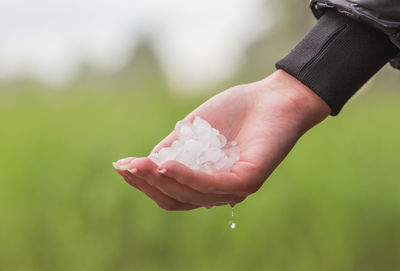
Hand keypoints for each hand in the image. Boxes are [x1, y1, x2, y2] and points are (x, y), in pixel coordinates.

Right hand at [113, 70, 330, 209]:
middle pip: (176, 199)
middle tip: (126, 166)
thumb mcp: (194, 129)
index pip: (170, 192)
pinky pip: (212, 185)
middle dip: (147, 184)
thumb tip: (143, 163)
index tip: (121, 165)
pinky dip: (187, 176)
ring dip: (162, 181)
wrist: (274, 97)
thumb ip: (172, 148)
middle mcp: (219, 191)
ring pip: (191, 195)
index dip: (143, 182)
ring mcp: (235, 189)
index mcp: (206, 182)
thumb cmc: (236, 111)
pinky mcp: (249, 180)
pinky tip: (167, 165)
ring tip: (140, 165)